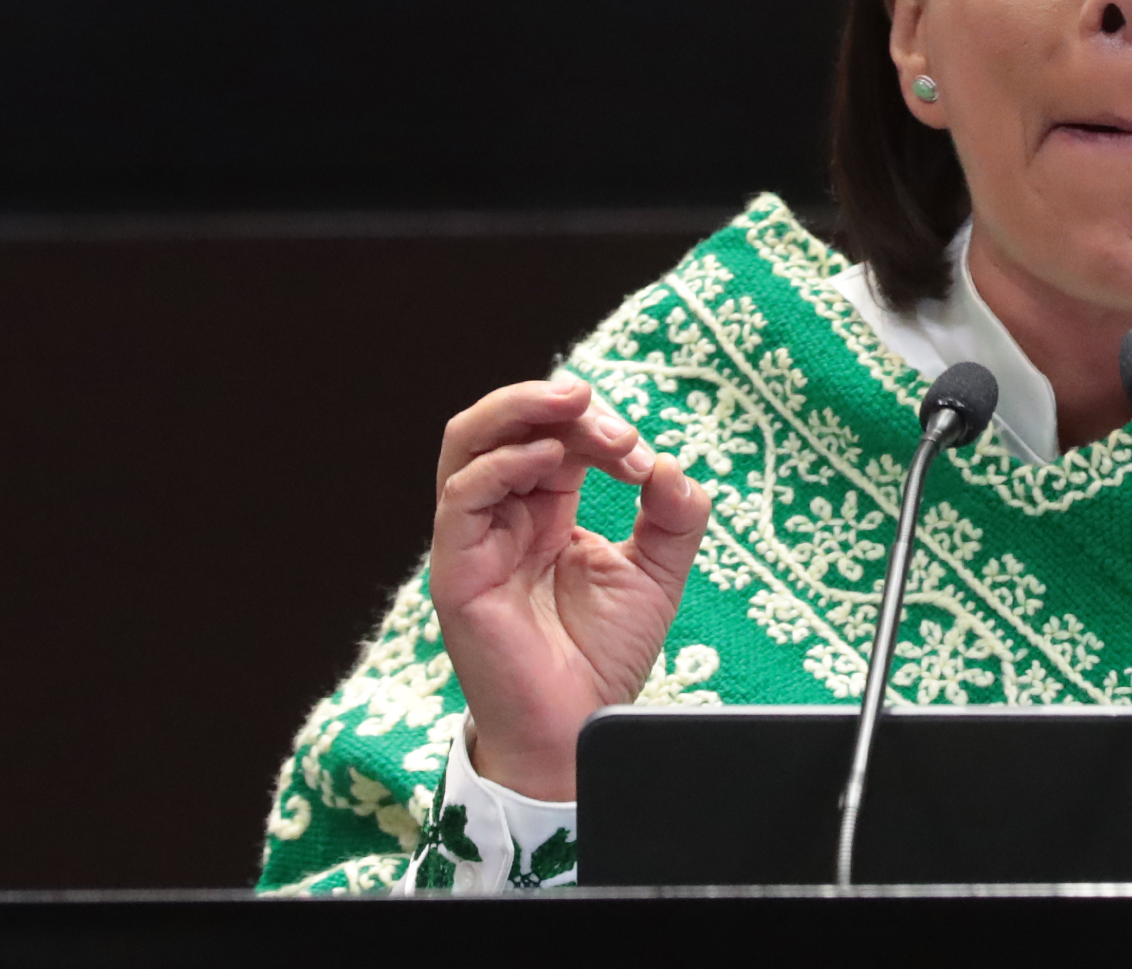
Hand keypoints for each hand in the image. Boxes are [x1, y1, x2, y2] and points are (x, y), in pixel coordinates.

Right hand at [429, 375, 710, 800]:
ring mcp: (474, 540)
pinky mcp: (457, 572)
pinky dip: (503, 464)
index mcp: (543, 510)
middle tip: (607, 417)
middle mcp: (503, 516)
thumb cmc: (603, 656)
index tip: (642, 457)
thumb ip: (674, 516)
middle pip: (503, 425)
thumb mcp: (657, 572)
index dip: (596, 428)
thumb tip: (671, 463)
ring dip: (521, 410)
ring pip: (468, 444)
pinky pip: (462, 498)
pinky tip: (551, 460)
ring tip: (574, 404)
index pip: (553, 436)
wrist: (579, 729)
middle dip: (554, 403)